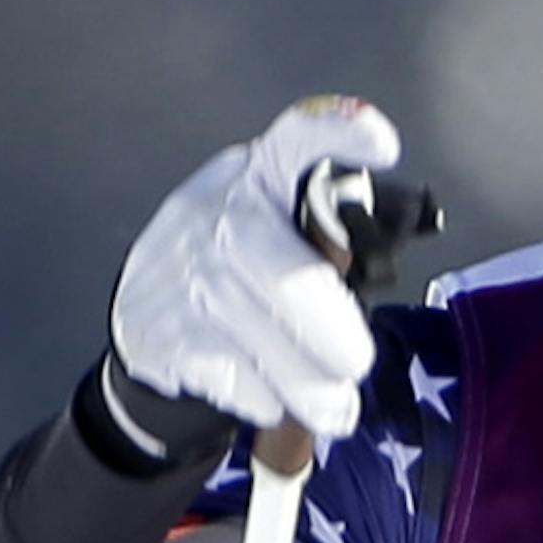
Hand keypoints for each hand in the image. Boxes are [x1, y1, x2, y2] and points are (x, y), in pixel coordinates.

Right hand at [109, 97, 403, 442]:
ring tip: (336, 408)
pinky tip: (272, 402)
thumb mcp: (284, 239)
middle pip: (282, 268)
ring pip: (256, 331)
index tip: (380, 141)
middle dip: (330, 329)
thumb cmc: (247, 280)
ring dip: (306, 382)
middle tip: (358, 363)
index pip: (297, 139)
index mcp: (261, 176)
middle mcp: (215, 209)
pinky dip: (260, 396)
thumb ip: (332, 243)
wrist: (153, 325)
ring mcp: (180, 267)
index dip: (336, 133)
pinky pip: (225, 370)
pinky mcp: (158, 325)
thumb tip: (389, 259)